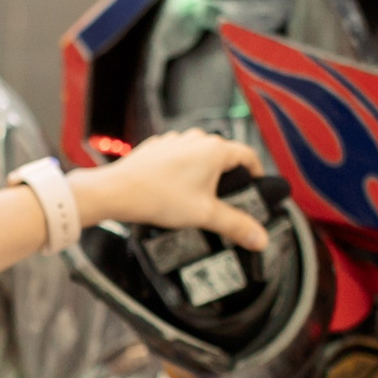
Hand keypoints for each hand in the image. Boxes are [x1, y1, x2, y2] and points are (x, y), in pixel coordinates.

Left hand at [68, 129, 267, 249]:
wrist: (116, 191)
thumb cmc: (159, 197)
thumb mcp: (205, 215)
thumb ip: (236, 226)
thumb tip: (261, 238)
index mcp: (214, 150)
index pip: (248, 155)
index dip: (256, 173)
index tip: (256, 187)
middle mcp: (195, 139)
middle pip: (223, 156)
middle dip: (229, 178)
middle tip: (228, 202)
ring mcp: (174, 141)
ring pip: (199, 157)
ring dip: (203, 175)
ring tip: (199, 201)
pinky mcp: (157, 148)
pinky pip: (178, 159)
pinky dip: (183, 173)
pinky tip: (175, 193)